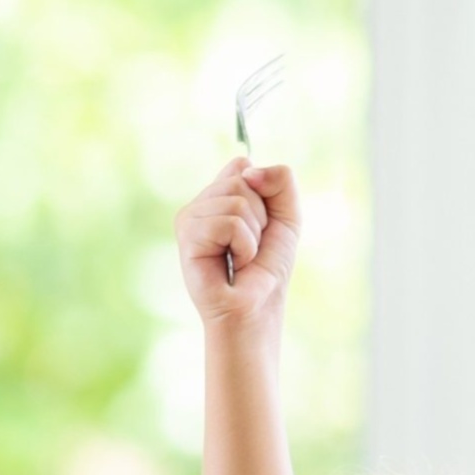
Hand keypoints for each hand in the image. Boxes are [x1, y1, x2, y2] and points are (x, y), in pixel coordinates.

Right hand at [176, 159, 301, 325]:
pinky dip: (244, 246)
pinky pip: (229, 222)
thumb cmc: (267, 269)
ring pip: (237, 199)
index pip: (243, 166)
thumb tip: (248, 167)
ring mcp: (189, 217)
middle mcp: (200, 203)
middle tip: (250, 248)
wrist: (255, 309)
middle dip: (261, 218)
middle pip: (242, 180)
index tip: (261, 227)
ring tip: (241, 258)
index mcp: (218, 195)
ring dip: (253, 236)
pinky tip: (233, 264)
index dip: (265, 198)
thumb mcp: (287, 217)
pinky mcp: (186, 235)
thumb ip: (281, 181)